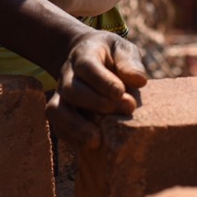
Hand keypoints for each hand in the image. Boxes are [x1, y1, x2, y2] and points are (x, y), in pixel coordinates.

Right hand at [45, 31, 148, 149]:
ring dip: (76, 126)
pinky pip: (57, 125)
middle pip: (71, 89)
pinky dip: (71, 137)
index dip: (102, 81)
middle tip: (125, 110)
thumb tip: (139, 81)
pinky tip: (89, 145)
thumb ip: (130, 63)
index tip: (120, 92)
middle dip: (96, 103)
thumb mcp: (123, 50)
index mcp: (84, 55)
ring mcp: (61, 94)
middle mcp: (68, 75)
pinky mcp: (60, 112)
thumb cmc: (111, 56)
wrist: (88, 57)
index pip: (87, 66)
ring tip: (96, 140)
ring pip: (57, 110)